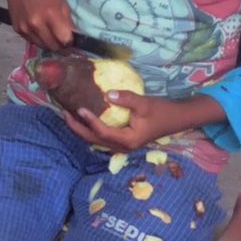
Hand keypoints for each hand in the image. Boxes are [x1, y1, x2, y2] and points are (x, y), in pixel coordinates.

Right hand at [0, 0, 75, 52]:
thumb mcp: (61, 0)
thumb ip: (67, 20)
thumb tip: (72, 37)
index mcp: (50, 14)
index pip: (64, 40)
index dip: (70, 42)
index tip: (72, 40)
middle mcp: (36, 24)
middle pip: (54, 47)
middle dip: (61, 46)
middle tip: (64, 41)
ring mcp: (25, 28)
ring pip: (43, 47)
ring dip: (50, 44)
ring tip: (53, 36)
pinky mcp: (18, 30)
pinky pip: (33, 41)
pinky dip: (39, 40)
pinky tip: (41, 30)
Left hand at [61, 91, 176, 152]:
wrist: (176, 119)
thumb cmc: (161, 111)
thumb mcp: (144, 103)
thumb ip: (126, 99)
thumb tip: (107, 93)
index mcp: (128, 140)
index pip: (102, 132)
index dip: (89, 121)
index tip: (78, 108)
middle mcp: (122, 147)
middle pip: (93, 140)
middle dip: (77, 128)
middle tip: (64, 113)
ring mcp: (121, 145)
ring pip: (95, 140)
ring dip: (81, 129)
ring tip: (69, 115)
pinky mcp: (121, 140)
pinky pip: (101, 137)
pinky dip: (90, 128)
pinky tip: (84, 118)